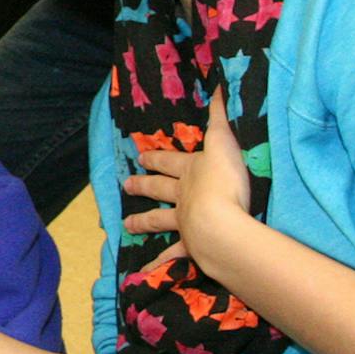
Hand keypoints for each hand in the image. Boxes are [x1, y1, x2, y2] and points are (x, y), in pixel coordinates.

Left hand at [120, 91, 250, 271]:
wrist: (223, 222)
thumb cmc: (227, 180)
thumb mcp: (226, 141)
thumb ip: (221, 115)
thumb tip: (219, 83)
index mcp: (190, 171)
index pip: (170, 161)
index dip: (156, 157)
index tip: (140, 156)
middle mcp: (182, 196)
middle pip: (159, 189)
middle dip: (143, 186)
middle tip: (126, 186)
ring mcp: (184, 222)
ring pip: (159, 220)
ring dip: (143, 222)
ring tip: (127, 226)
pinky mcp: (191, 246)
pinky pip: (173, 255)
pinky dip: (160, 262)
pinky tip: (146, 269)